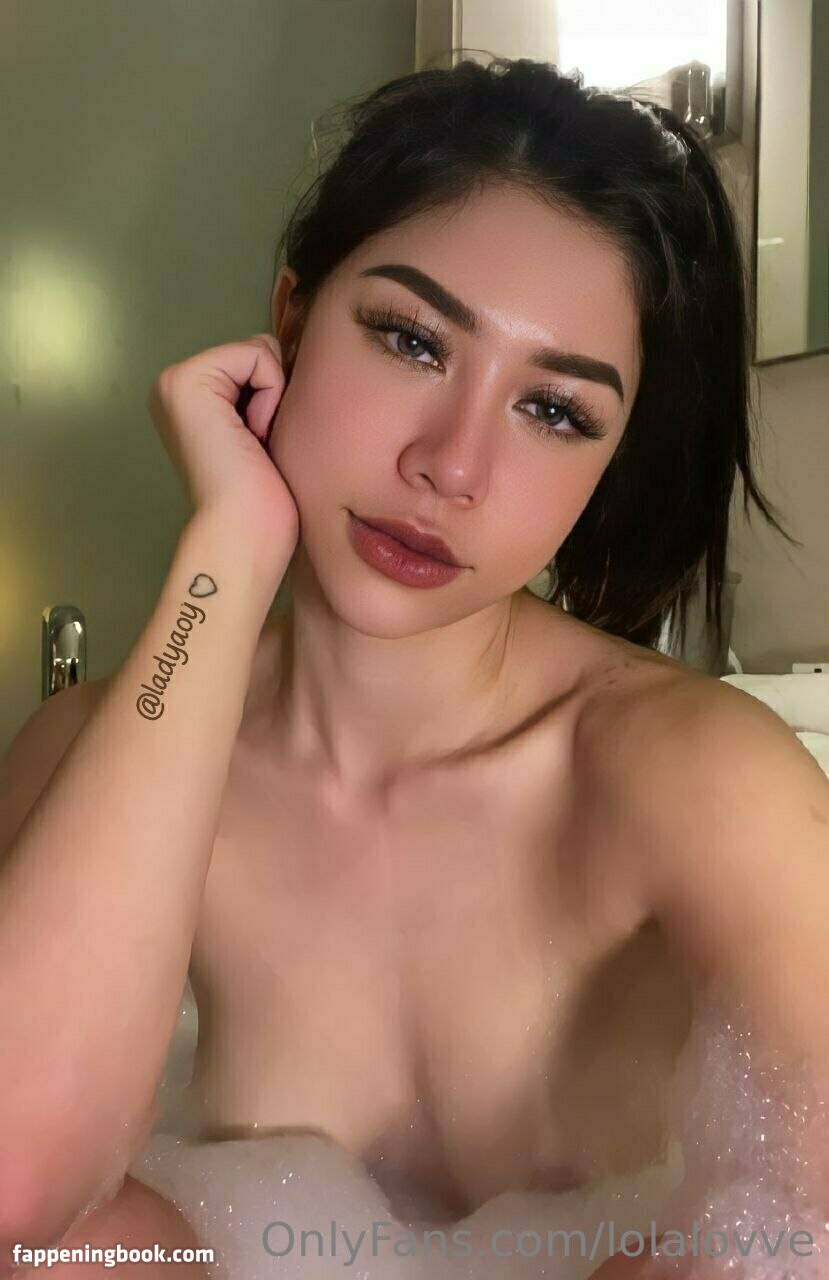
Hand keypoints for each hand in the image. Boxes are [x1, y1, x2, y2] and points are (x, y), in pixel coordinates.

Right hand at [147, 333, 299, 560]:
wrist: (244, 534)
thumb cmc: (264, 500)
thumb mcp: (266, 430)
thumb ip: (265, 391)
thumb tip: (294, 359)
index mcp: (193, 397)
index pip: (258, 359)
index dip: (277, 397)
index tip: (262, 444)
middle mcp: (176, 383)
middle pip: (261, 351)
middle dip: (275, 395)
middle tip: (260, 445)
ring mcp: (177, 380)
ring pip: (261, 352)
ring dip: (273, 399)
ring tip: (256, 443)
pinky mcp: (188, 381)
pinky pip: (259, 357)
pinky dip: (271, 396)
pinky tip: (254, 437)